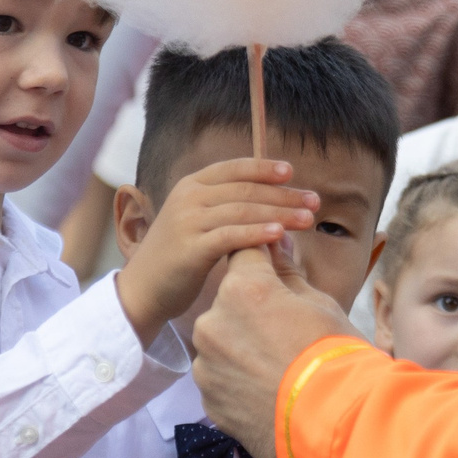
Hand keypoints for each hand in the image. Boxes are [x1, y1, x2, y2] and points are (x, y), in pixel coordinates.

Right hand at [114, 159, 315, 343]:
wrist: (143, 289)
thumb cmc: (180, 256)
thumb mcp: (200, 222)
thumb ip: (227, 208)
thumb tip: (275, 202)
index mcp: (191, 185)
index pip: (234, 168)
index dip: (264, 168)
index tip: (291, 172)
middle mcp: (188, 197)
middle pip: (245, 190)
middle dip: (284, 194)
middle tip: (314, 201)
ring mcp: (188, 221)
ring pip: (242, 210)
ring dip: (279, 213)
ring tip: (308, 219)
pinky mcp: (191, 248)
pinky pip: (231, 236)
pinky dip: (257, 233)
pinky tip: (279, 234)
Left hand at [189, 240, 363, 457]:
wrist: (337, 424)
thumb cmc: (336, 359)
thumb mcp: (320, 304)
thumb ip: (287, 273)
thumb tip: (276, 241)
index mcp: (242, 288)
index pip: (244, 254)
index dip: (263, 260)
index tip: (278, 273)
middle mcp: (213, 322)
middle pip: (228, 302)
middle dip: (252, 310)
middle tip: (288, 333)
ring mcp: (206, 365)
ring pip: (221, 342)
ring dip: (242, 348)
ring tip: (280, 369)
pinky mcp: (207, 400)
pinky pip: (220, 379)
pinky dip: (239, 381)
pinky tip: (269, 391)